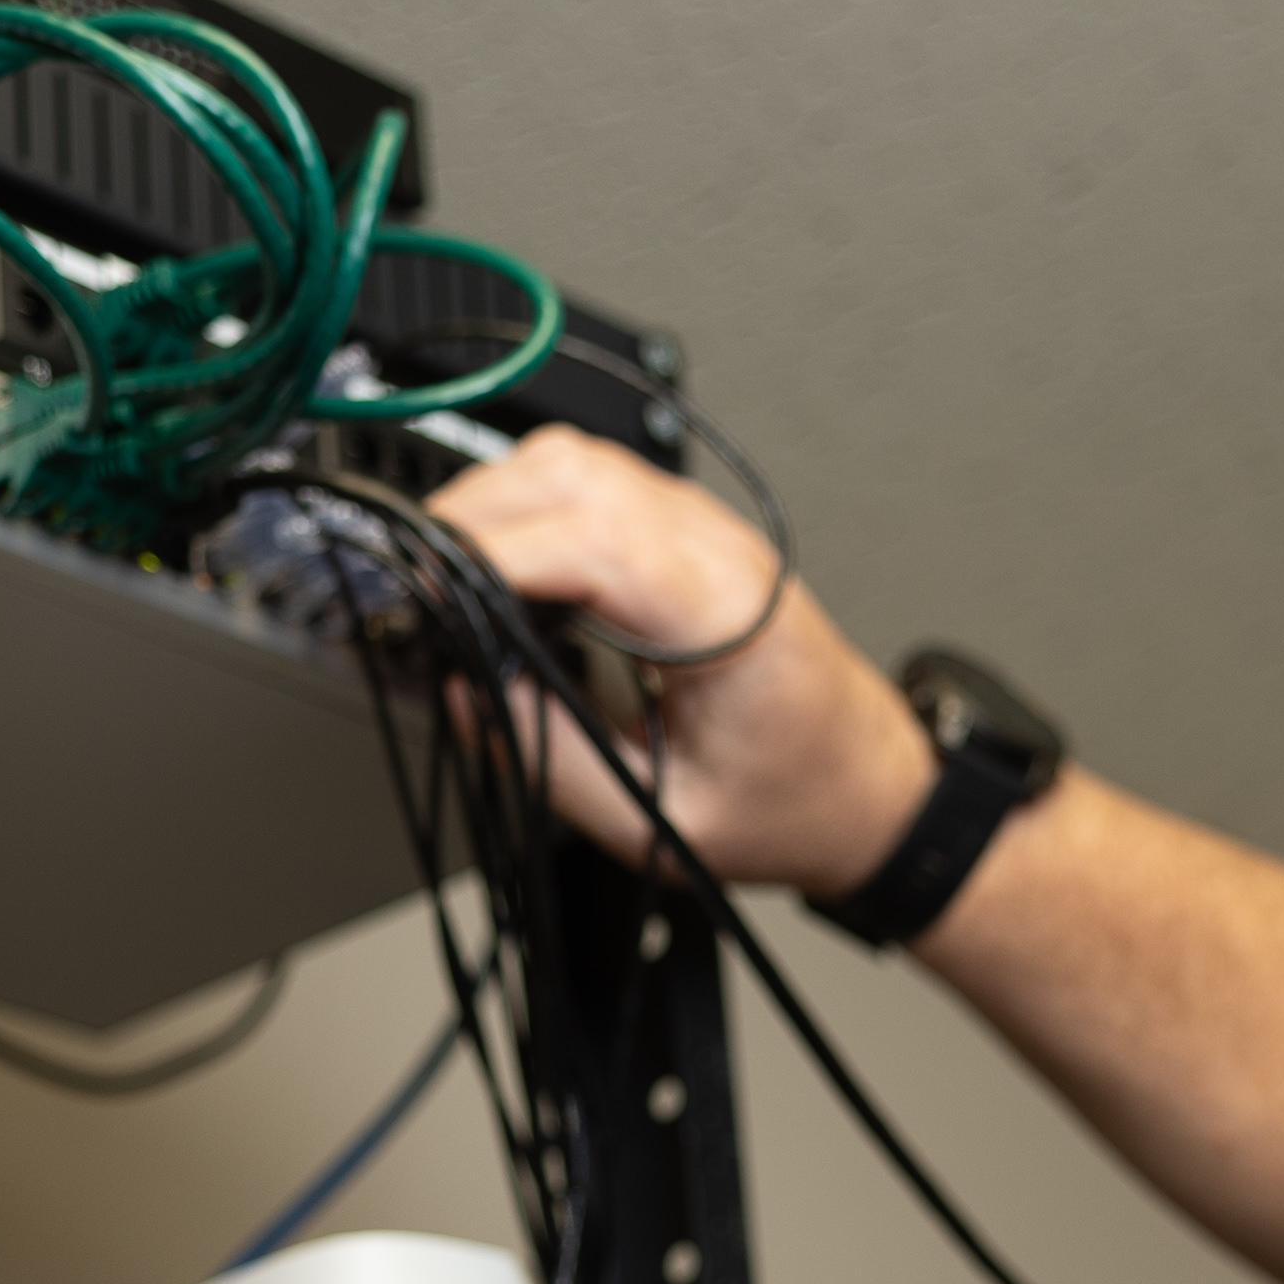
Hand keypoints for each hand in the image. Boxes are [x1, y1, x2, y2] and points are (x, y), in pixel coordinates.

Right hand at [426, 427, 935, 894]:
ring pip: (575, 459)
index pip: (590, 538)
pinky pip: (593, 481)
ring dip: (495, 504)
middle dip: (471, 521)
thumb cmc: (792, 805)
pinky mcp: (685, 533)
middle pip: (571, 474)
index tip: (421, 591)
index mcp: (727, 617)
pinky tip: (503, 567)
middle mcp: (718, 552)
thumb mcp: (663, 824)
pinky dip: (528, 507)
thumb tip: (465, 695)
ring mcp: (704, 530)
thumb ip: (552, 763)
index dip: (488, 554)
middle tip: (413, 591)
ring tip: (449, 582)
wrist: (870, 791)